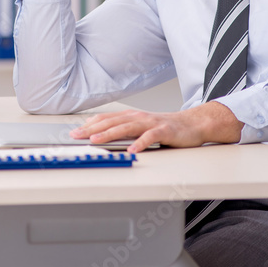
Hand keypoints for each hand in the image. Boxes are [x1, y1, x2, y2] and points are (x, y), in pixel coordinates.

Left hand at [68, 102, 243, 152]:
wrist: (193, 124)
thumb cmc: (166, 127)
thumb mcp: (142, 127)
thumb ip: (125, 130)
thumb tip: (103, 136)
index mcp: (132, 116)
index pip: (106, 119)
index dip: (89, 125)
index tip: (74, 131)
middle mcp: (139, 117)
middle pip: (112, 122)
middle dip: (93, 129)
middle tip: (77, 135)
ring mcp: (151, 123)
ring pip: (127, 127)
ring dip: (110, 133)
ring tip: (96, 140)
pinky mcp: (165, 131)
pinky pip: (151, 137)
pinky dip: (140, 143)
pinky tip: (132, 150)